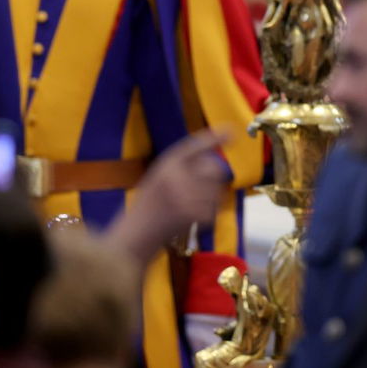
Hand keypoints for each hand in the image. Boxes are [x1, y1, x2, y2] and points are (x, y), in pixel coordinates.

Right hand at [106, 130, 230, 260]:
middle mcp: (176, 176)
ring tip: (187, 209)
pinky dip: (206, 217)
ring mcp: (185, 195)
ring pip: (216, 192)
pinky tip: (189, 221)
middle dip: (214, 177)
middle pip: (214, 168)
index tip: (231, 130)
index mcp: (165, 165)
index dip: (213, 138)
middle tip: (203, 188)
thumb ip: (179, 169)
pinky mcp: (193, 214)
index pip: (194, 146)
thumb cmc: (146, 208)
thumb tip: (212, 163)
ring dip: (209, 200)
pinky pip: (213, 211)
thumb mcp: (157, 179)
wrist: (135, 236)